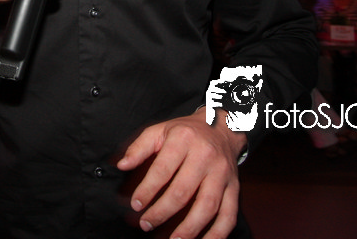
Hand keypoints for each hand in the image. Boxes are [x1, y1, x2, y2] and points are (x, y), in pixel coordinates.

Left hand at [116, 110, 245, 238]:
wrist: (222, 127)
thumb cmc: (187, 132)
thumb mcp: (160, 130)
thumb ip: (139, 147)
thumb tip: (122, 165)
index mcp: (184, 140)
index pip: (163, 170)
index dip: (148, 190)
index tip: (136, 204)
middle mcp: (205, 156)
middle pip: (183, 191)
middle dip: (162, 212)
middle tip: (146, 223)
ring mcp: (222, 173)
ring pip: (207, 206)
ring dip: (189, 228)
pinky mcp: (234, 187)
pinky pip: (229, 214)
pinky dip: (218, 233)